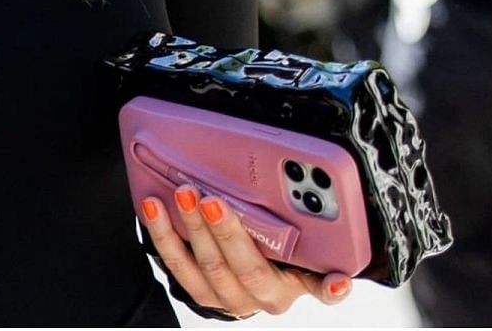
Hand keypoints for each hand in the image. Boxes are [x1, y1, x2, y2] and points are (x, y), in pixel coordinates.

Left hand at [139, 185, 352, 317]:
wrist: (242, 279)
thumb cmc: (273, 252)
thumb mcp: (295, 242)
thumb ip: (305, 226)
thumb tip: (314, 194)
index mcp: (297, 283)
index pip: (321, 287)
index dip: (331, 287)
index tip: (338, 280)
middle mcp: (265, 296)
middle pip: (248, 268)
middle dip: (228, 233)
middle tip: (212, 200)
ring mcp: (231, 297)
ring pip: (209, 265)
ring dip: (192, 227)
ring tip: (183, 194)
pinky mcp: (202, 292)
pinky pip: (177, 264)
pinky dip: (163, 234)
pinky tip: (153, 208)